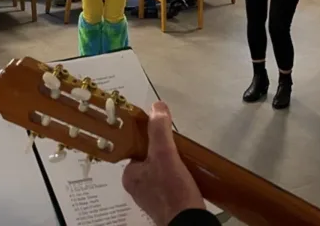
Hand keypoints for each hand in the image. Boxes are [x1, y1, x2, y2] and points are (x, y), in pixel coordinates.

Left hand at [122, 102, 204, 224]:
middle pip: (150, 159)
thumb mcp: (164, 154)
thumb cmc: (172, 189)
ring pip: (161, 172)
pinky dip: (178, 177)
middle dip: (164, 152)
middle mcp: (137, 188)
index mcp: (129, 176)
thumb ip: (159, 130)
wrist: (190, 222)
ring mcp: (152, 198)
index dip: (150, 139)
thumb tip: (157, 105)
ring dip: (173, 165)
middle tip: (179, 148)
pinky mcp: (167, 205)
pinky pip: (170, 184)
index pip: (137, 149)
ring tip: (186, 161)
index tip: (165, 135)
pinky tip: (189, 175)